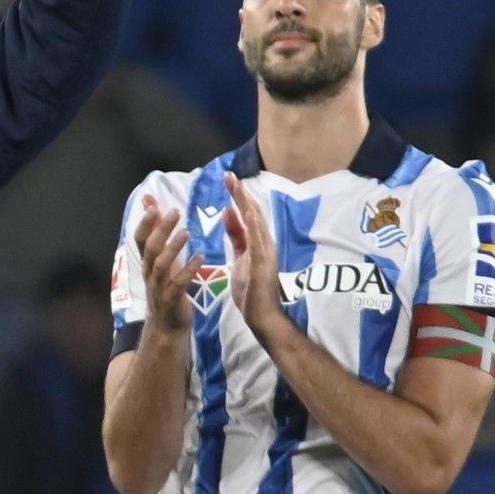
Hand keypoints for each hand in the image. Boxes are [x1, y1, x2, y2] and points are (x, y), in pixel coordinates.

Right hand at [130, 190, 196, 358]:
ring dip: (173, 248)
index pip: (140, 238)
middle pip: (150, 248)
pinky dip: (188, 270)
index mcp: (147, 262)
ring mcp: (159, 287)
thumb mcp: (160, 259)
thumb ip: (156, 232)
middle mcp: (150, 272)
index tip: (153, 204)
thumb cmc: (166, 287)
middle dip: (161, 229)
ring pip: (161, 265)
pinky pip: (178, 284)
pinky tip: (200, 258)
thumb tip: (150, 202)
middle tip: (175, 212)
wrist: (168, 326)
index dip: (144, 221)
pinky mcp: (172, 299)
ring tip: (187, 233)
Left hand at [219, 179, 287, 346]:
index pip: (247, 215)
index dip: (238, 196)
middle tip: (230, 175)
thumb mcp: (240, 258)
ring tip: (238, 187)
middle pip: (253, 214)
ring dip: (248, 204)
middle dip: (241, 194)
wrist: (262, 318)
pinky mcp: (263, 265)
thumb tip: (229, 213)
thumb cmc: (252, 291)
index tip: (228, 179)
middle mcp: (264, 244)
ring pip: (257, 224)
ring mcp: (266, 254)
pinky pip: (259, 243)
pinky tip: (250, 213)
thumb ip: (236, 236)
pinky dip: (256, 227)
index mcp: (257, 243)